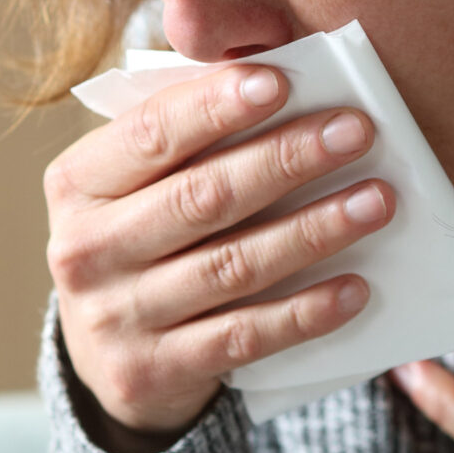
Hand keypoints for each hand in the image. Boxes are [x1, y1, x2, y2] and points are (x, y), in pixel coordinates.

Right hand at [46, 64, 392, 452]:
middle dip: (286, 159)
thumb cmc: (140, 237)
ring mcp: (115, 317)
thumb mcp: (135, 184)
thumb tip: (277, 81)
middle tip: (356, 131)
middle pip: (201, 197)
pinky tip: (354, 287)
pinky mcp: (151, 372)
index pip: (150, 133)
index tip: (280, 81)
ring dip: (313, 230)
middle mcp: (84, 250)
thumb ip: (186, 136)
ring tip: (375, 202)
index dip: (214, 106)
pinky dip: (304, 311)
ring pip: (231, 266)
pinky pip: (243, 336)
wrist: (103, 355)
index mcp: (77, 184)